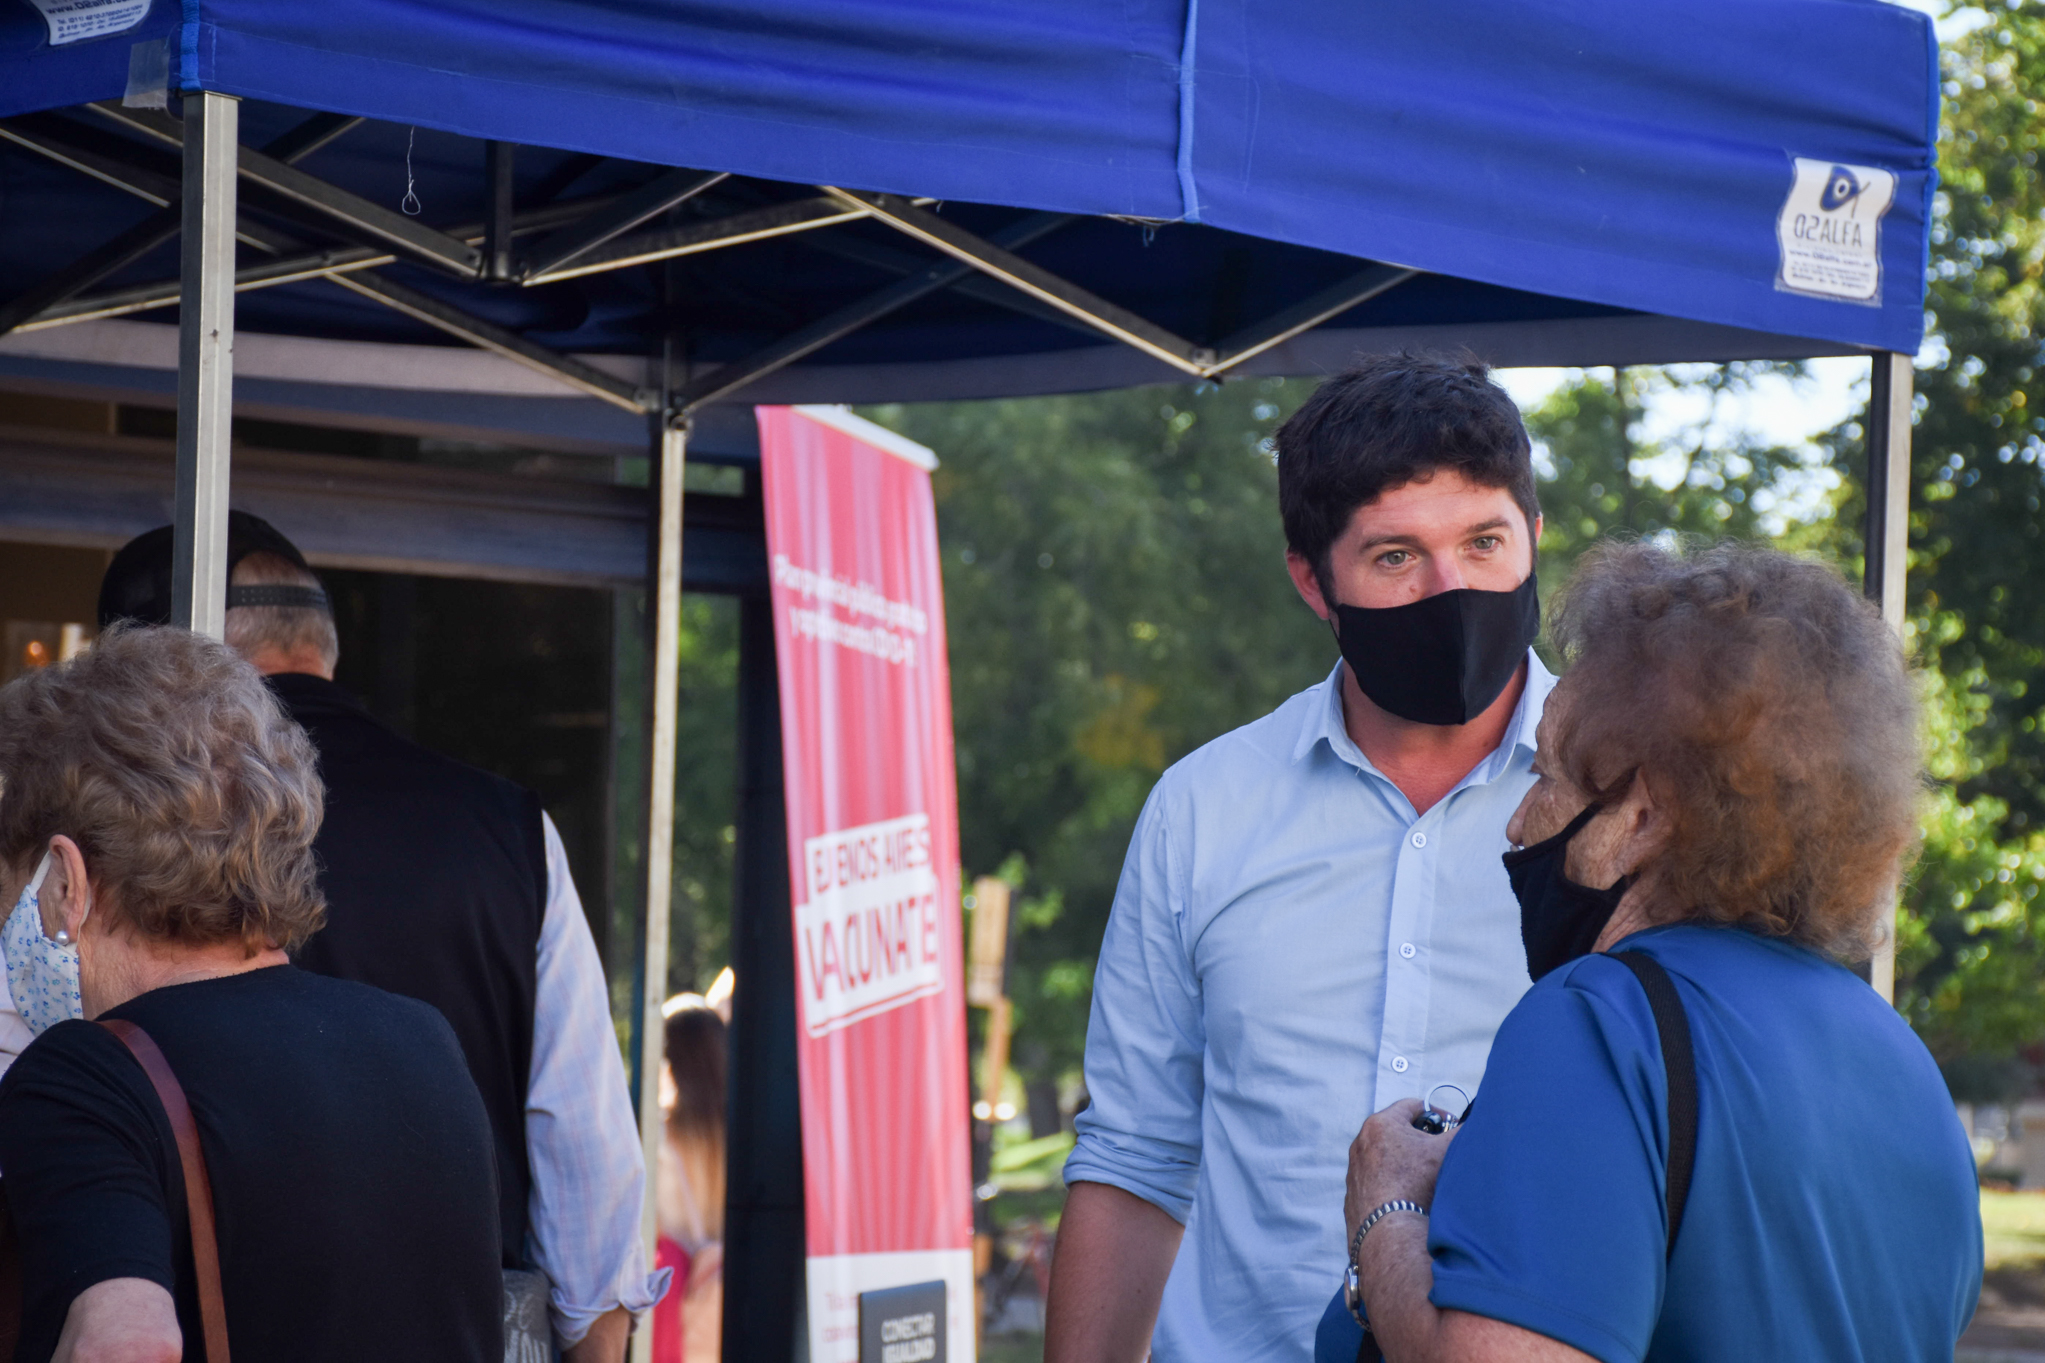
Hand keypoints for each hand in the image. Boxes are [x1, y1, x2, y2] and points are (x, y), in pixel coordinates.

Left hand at [1344, 1098, 1457, 1245]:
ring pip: (1386, 1157)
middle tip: (1439, 1152)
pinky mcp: (1353, 1193)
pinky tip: (1408, 1198)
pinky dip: (1392, 1184)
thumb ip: (1461, 1132)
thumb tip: (1472, 1127)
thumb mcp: (1446, 1151)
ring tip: (1425, 1179)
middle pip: (1397, 1131)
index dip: (1436, 1114)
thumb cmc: (1416, 1185)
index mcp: (1380, 1124)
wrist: (1391, 1230)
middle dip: (1420, 1139)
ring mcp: (1354, 1169)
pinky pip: (1377, 1181)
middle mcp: (1361, 1142)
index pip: (1413, 1106)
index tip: (1449, 1126)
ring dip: (1405, 1163)